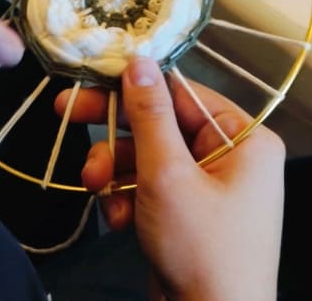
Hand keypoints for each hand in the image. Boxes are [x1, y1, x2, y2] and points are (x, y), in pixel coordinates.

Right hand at [55, 58, 284, 300]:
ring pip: (146, 156)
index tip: (89, 78)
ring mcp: (208, 187)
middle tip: (66, 113)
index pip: (180, 92)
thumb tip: (138, 60)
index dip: (132, 85)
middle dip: (115, 134)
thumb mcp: (167, 175)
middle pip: (159, 124)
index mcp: (245, 138)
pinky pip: (148, 186)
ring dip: (114, 171)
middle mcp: (231, 157)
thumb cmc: (201, 250)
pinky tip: (119, 219)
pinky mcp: (186, 213)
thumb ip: (148, 116)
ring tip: (95, 188)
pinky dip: (126, 197)